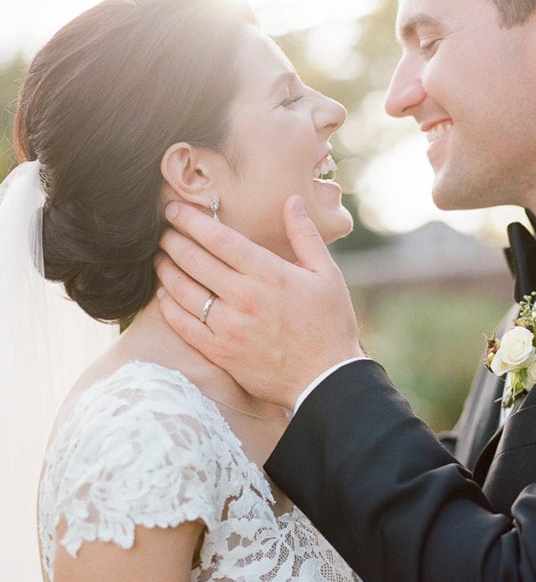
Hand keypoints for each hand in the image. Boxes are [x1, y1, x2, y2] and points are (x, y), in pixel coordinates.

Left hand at [155, 195, 362, 408]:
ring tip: (159, 258)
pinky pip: (184, 325)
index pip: (219, 239)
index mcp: (269, 273)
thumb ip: (305, 235)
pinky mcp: (220, 352)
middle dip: (173, 240)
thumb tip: (291, 201)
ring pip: (184, 290)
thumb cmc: (330, 325)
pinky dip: (169, 307)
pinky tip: (163, 295)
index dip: (191, 221)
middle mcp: (244, 297)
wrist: (326, 380)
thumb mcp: (327, 274)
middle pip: (195, 260)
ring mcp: (229, 326)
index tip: (174, 210)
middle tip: (163, 231)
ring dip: (166, 270)